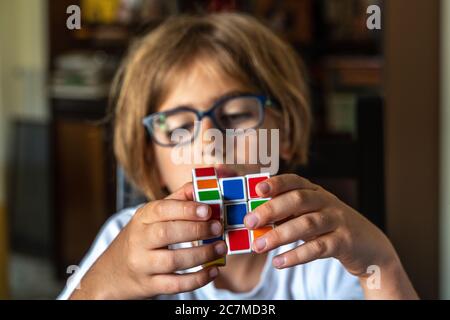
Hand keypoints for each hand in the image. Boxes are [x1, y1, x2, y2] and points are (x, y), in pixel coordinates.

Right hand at [69, 182, 226, 299]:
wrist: (112, 273)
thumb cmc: (140, 238)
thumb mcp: (151, 216)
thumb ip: (176, 201)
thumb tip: (200, 185)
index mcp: (142, 218)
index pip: (162, 209)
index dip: (186, 209)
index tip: (208, 210)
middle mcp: (139, 240)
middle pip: (167, 233)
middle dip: (196, 230)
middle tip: (218, 228)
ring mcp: (143, 264)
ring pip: (173, 260)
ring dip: (202, 255)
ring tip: (221, 248)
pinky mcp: (150, 285)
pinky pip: (176, 285)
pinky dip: (197, 279)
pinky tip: (213, 271)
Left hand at [244, 174, 417, 298]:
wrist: (368, 246)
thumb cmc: (330, 228)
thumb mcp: (311, 214)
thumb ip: (288, 214)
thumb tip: (255, 219)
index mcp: (316, 192)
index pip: (295, 181)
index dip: (277, 183)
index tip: (257, 189)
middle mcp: (327, 202)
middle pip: (298, 200)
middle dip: (271, 210)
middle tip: (250, 222)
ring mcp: (337, 221)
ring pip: (306, 224)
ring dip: (279, 235)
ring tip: (258, 246)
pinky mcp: (344, 242)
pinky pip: (318, 248)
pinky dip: (296, 255)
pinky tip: (279, 262)